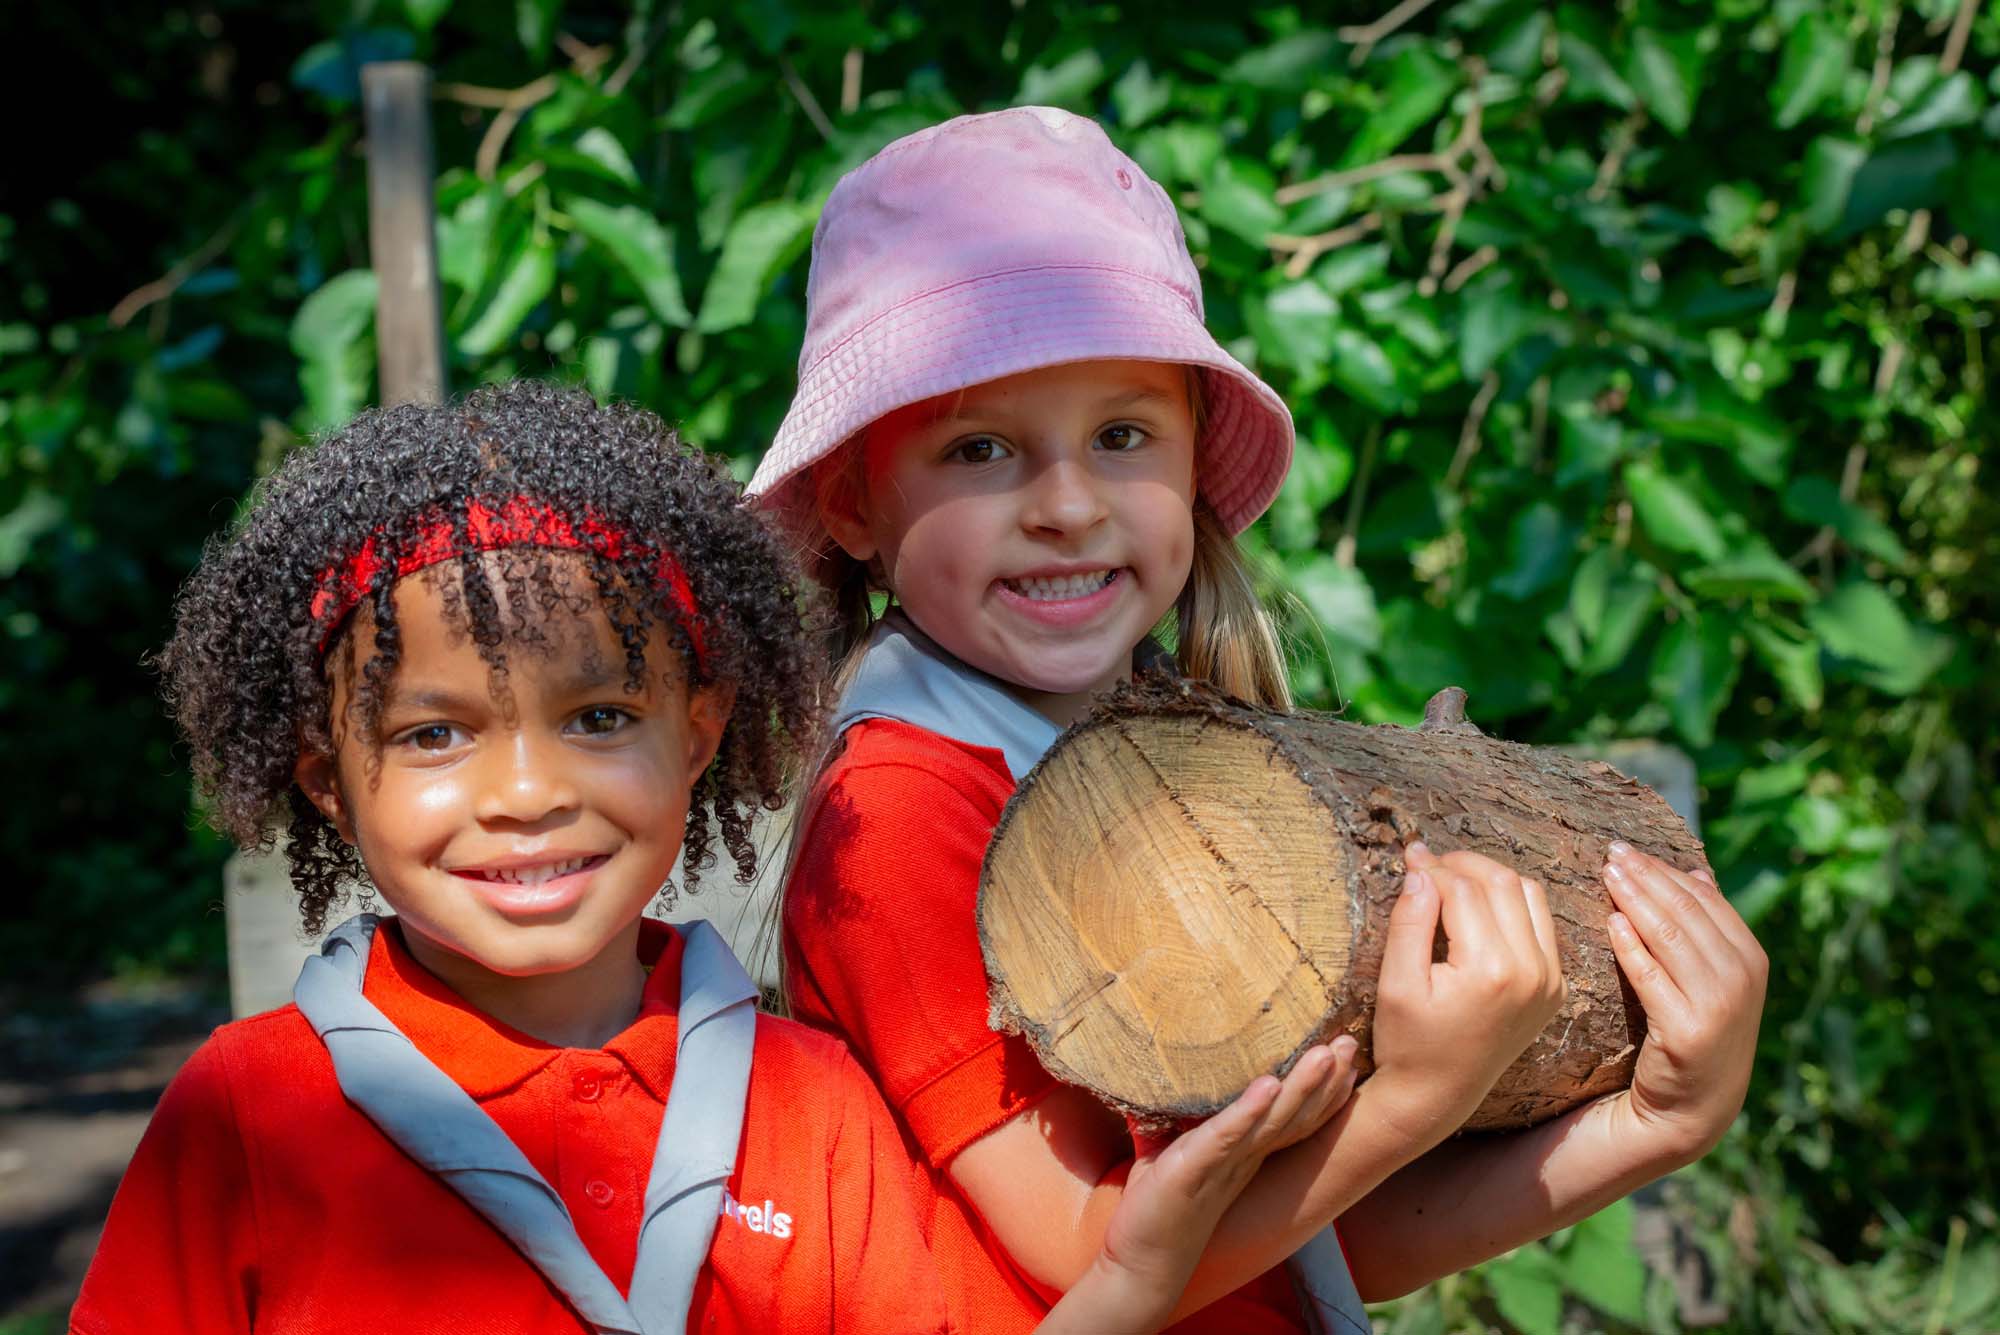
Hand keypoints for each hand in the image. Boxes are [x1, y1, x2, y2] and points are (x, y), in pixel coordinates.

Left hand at [1049, 1039, 1358, 1333]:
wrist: (1140, 1265)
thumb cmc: (1156, 1208)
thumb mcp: (1168, 1154)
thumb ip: (1171, 1122)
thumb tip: (1153, 1081)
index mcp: (1245, 1154)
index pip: (1293, 1118)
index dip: (1322, 1089)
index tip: (1344, 1056)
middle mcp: (1245, 1159)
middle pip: (1297, 1116)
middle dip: (1327, 1081)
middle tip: (1351, 1043)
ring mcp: (1224, 1165)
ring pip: (1275, 1123)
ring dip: (1302, 1088)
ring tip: (1326, 1054)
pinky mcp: (1195, 1170)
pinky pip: (1229, 1137)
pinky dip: (1250, 1111)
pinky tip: (1269, 1086)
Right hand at [1369, 843, 1566, 1139]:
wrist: (1439, 1094)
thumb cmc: (1408, 1042)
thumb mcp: (1395, 982)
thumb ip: (1409, 921)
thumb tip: (1420, 864)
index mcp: (1491, 971)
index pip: (1462, 890)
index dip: (1431, 868)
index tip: (1407, 858)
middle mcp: (1532, 972)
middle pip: (1501, 882)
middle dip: (1461, 864)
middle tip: (1428, 865)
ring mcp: (1550, 980)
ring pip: (1528, 893)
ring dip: (1490, 877)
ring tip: (1451, 882)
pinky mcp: (1555, 986)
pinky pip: (1541, 922)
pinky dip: (1512, 903)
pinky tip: (1479, 909)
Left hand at [1600, 842, 1767, 1163]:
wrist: (1691, 1107)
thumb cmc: (1693, 1031)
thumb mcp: (1713, 977)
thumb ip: (1707, 928)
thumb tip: (1698, 870)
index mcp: (1751, 958)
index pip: (1704, 899)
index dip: (1664, 870)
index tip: (1628, 849)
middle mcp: (1743, 979)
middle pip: (1685, 912)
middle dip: (1646, 877)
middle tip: (1611, 852)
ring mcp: (1719, 1005)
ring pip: (1669, 937)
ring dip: (1635, 901)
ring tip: (1607, 875)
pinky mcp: (1687, 1031)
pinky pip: (1652, 978)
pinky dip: (1631, 948)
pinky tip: (1611, 924)